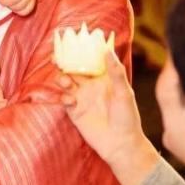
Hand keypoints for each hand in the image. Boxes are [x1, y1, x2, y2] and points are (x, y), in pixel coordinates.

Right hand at [57, 50, 158, 184]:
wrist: (121, 144)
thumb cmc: (128, 117)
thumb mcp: (124, 93)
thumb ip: (116, 72)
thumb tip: (107, 50)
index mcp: (103, 78)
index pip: (89, 59)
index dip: (80, 50)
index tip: (72, 40)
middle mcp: (91, 85)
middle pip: (73, 68)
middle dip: (64, 62)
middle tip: (56, 57)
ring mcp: (82, 98)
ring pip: (66, 82)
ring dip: (62, 78)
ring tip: (65, 81)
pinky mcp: (75, 111)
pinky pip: (64, 99)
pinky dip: (64, 97)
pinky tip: (71, 101)